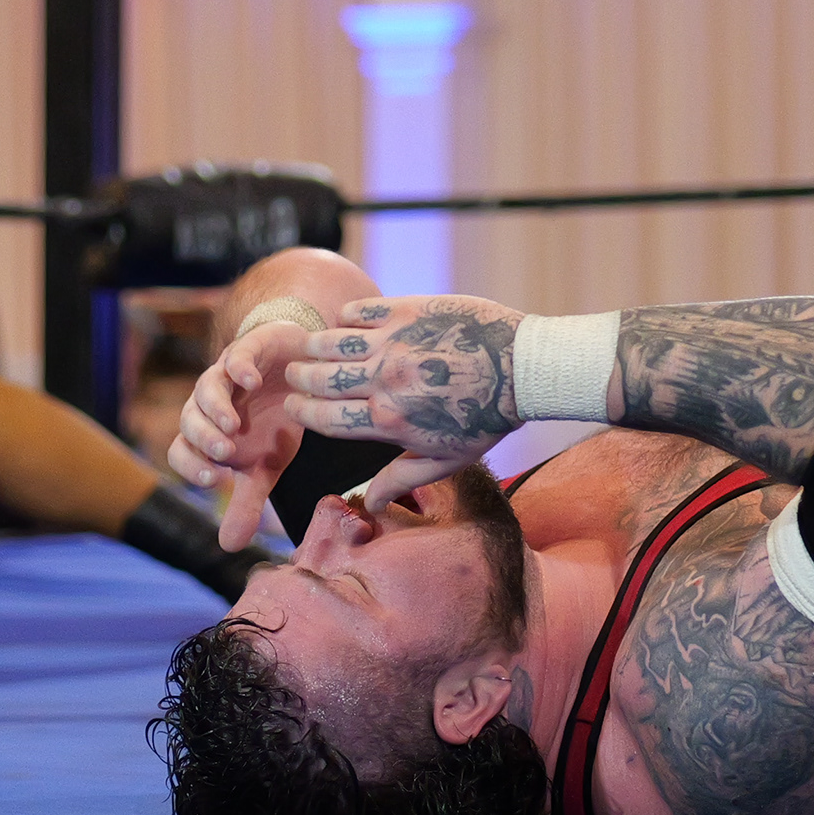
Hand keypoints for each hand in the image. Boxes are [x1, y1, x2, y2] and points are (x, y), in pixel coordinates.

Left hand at [168, 314, 309, 549]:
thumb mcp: (266, 466)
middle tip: (224, 456)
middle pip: (188, 420)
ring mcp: (226, 374)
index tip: (215, 482)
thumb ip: (246, 503)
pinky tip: (250, 382)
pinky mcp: (249, 348)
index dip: (191, 467)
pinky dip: (239, 367)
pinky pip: (235, 356)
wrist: (297, 368)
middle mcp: (209, 404)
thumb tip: (230, 549)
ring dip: (216, 408)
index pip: (181, 452)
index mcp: (207, 434)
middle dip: (203, 439)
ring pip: (206, 388)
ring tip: (232, 426)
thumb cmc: (275, 420)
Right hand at [281, 296, 529, 497]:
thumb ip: (401, 479)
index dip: (301, 413)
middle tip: (293, 374)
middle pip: (320, 379)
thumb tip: (370, 504)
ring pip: (332, 342)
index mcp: (387, 421)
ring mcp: (393, 343)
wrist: (521, 369)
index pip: (325, 419)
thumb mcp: (446, 460)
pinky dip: (345, 316)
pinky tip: (344, 321)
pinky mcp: (407, 310)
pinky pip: (360, 310)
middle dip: (299, 378)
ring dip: (313, 345)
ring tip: (307, 347)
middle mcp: (383, 381)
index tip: (291, 406)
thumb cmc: (486, 420)